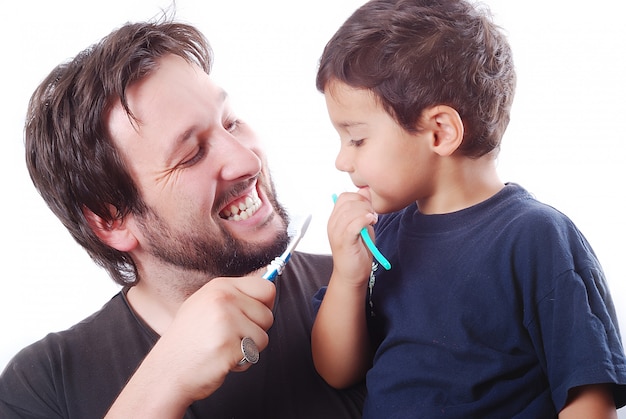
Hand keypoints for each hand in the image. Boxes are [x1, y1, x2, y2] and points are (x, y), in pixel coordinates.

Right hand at [105, 275, 274, 416]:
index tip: (253, 316)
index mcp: (220, 286)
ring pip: (263, 336)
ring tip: (224, 348)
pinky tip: (222, 359)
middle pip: (268, 314)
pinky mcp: (229, 344)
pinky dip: (242, 362)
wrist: (166, 372)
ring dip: (249, 349)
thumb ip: (234, 297)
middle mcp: (223, 298)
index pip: (265, 287)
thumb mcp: (205, 306)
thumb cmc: (188, 343)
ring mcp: (226, 320)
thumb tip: (267, 292)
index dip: (264, 306)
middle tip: (232, 337)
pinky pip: (254, 354)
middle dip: (257, 330)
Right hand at [328, 189, 376, 285]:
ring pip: (350, 211)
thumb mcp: (361, 225)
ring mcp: (337, 233)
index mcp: (335, 218)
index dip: (359, 197)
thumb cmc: (357, 251)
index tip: (369, 207)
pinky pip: (352, 225)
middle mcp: (333, 224)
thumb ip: (362, 210)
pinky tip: (371, 222)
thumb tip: (365, 191)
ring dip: (366, 212)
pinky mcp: (344, 242)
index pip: (344, 197)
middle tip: (373, 215)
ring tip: (373, 220)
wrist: (352, 274)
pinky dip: (363, 220)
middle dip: (365, 204)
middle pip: (348, 201)